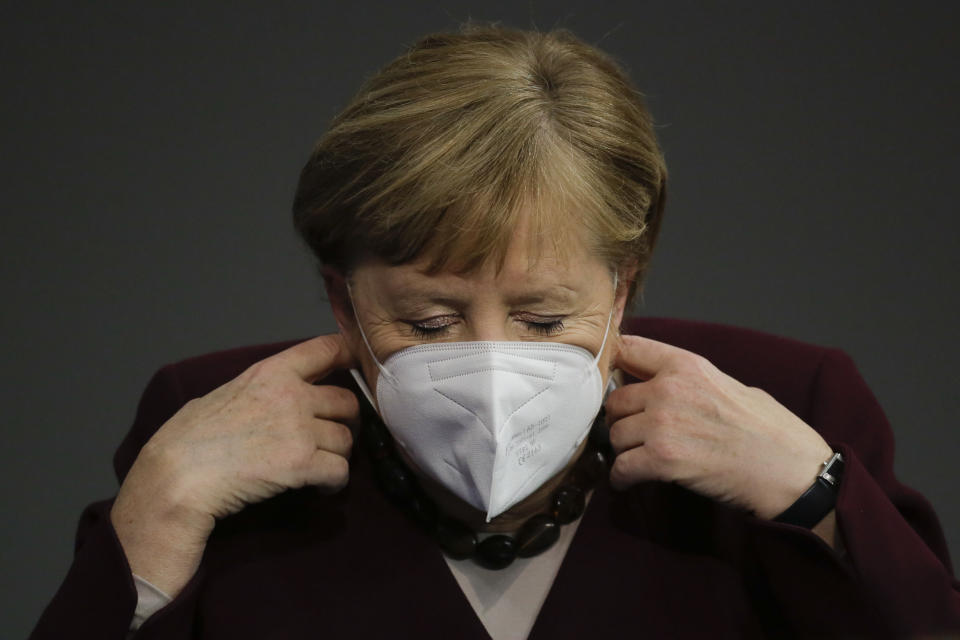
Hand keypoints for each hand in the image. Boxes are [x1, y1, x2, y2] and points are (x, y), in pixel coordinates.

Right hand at [111, 334, 358, 596]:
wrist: (177, 476)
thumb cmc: (184, 439)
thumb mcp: (220, 395)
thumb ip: (254, 391)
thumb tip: (260, 400)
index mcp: (270, 372)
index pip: (324, 349)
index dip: (346, 355)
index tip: (354, 364)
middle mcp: (292, 395)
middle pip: (347, 401)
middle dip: (345, 420)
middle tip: (332, 436)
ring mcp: (300, 429)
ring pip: (346, 440)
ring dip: (337, 455)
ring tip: (321, 467)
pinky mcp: (303, 464)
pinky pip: (340, 471)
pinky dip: (334, 482)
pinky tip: (320, 488)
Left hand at [605, 334, 833, 521]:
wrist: (789, 470)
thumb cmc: (769, 430)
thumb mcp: (729, 385)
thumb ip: (689, 381)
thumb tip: (660, 384)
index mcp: (686, 365)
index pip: (628, 348)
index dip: (613, 364)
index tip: (609, 380)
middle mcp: (668, 389)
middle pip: (614, 400)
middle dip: (621, 419)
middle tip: (632, 434)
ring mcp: (662, 424)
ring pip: (615, 435)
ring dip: (623, 450)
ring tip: (637, 459)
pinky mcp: (662, 459)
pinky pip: (622, 467)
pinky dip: (622, 478)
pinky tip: (630, 481)